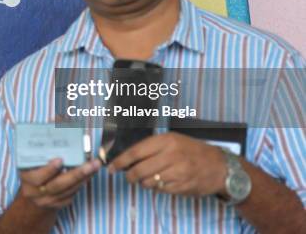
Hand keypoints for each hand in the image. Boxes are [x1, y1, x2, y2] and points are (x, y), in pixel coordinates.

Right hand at [18, 158, 101, 209]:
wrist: (32, 196)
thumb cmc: (32, 172)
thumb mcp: (29, 164)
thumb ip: (39, 153)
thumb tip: (56, 130)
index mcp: (27, 179)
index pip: (37, 177)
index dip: (49, 170)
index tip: (60, 160)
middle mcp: (36, 192)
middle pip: (58, 185)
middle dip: (76, 174)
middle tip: (91, 164)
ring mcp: (48, 200)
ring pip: (69, 190)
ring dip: (84, 177)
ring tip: (95, 165)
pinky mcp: (59, 204)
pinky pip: (72, 193)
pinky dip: (82, 182)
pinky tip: (91, 173)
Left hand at [108, 132, 226, 196]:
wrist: (220, 166)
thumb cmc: (192, 151)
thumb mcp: (173, 140)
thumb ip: (152, 147)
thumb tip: (128, 158)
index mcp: (166, 140)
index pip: (135, 152)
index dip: (121, 161)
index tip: (111, 167)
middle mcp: (171, 155)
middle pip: (139, 170)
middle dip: (130, 176)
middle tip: (128, 177)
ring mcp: (177, 172)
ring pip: (149, 182)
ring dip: (144, 182)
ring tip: (148, 178)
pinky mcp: (182, 186)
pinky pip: (161, 190)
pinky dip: (158, 187)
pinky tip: (163, 182)